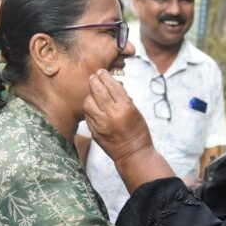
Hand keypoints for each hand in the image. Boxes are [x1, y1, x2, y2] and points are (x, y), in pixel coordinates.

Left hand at [84, 70, 174, 191]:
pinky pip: (87, 114)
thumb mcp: (135, 111)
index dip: (105, 76)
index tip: (102, 71)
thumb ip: (122, 98)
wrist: (133, 154)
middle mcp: (111, 114)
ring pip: (88, 102)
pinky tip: (93, 106)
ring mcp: (101, 124)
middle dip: (94, 80)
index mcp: (125, 107)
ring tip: (93, 93)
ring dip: (90, 95)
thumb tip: (110, 84)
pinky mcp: (94, 131)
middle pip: (97, 90)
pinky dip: (89, 108)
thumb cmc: (138, 131)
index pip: (111, 85)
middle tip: (94, 76)